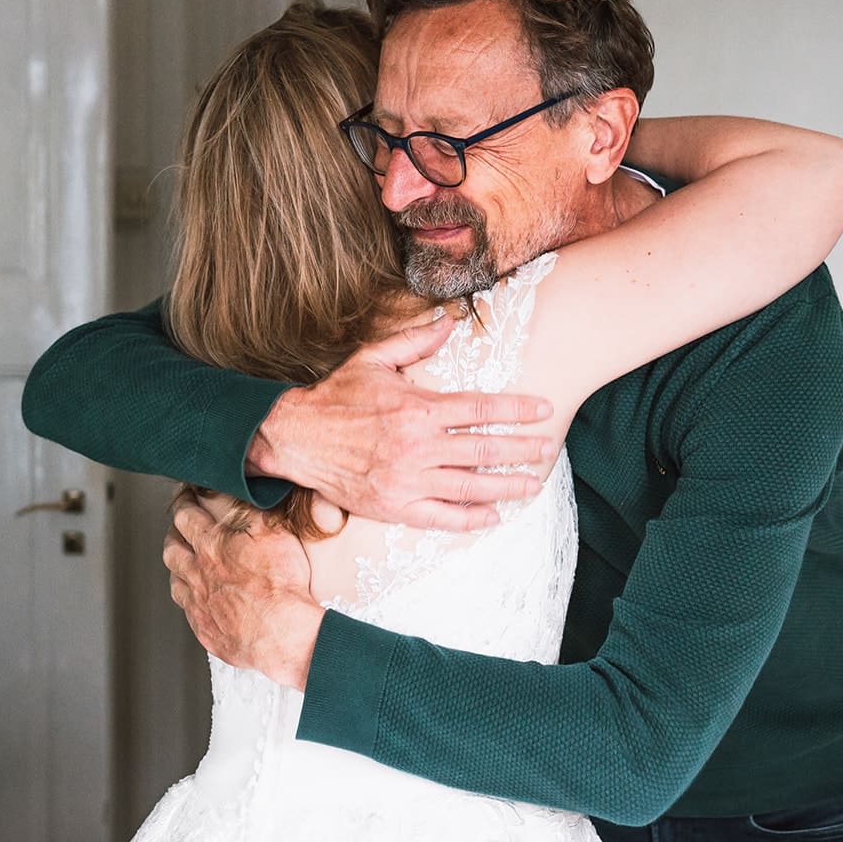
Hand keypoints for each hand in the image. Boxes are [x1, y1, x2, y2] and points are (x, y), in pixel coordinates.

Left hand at [164, 490, 323, 689]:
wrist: (280, 632)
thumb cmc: (280, 584)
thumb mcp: (275, 532)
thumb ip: (254, 511)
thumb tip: (244, 497)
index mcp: (212, 545)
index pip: (186, 515)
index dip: (183, 502)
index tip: (184, 496)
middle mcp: (198, 572)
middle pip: (172, 547)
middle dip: (173, 533)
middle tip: (178, 527)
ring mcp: (198, 601)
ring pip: (174, 578)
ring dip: (176, 565)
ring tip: (183, 560)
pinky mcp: (204, 627)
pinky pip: (185, 608)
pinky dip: (188, 597)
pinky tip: (196, 596)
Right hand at [247, 314, 555, 529]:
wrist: (294, 438)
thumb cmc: (336, 397)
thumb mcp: (373, 359)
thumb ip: (414, 341)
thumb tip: (448, 323)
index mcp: (418, 409)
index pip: (481, 410)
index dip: (518, 410)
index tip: (544, 410)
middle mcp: (418, 447)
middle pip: (484, 450)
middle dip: (522, 449)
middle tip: (548, 449)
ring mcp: (407, 481)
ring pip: (470, 486)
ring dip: (506, 487)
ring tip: (532, 484)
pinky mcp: (393, 507)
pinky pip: (441, 518)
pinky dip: (469, 519)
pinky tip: (491, 515)